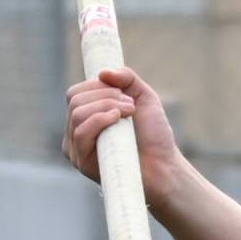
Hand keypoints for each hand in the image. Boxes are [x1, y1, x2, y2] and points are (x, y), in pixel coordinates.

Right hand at [63, 66, 184, 210]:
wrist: (165, 167)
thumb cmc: (155, 137)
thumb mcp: (144, 98)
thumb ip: (127, 79)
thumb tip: (102, 72)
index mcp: (87, 118)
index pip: (76, 93)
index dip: (97, 86)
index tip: (125, 93)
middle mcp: (77, 133)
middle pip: (74, 100)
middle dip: (105, 96)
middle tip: (130, 105)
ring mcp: (77, 148)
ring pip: (77, 114)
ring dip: (105, 106)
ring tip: (129, 113)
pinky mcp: (83, 163)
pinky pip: (81, 133)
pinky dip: (99, 120)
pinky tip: (117, 120)